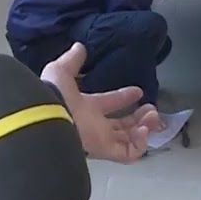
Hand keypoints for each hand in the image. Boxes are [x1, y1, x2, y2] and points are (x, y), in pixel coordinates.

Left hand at [40, 43, 161, 163]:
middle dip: (140, 117)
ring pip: (129, 139)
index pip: (109, 102)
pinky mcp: (105, 150)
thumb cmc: (53, 94)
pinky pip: (129, 153)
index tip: (138, 91)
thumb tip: (79, 46)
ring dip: (145, 128)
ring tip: (153, 117)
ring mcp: (101, 138)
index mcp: (85, 106)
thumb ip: (72, 59)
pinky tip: (144, 130)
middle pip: (122, 124)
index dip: (124, 96)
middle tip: (152, 109)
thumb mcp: (61, 71)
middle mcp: (94, 123)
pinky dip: (140, 144)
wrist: (47, 118)